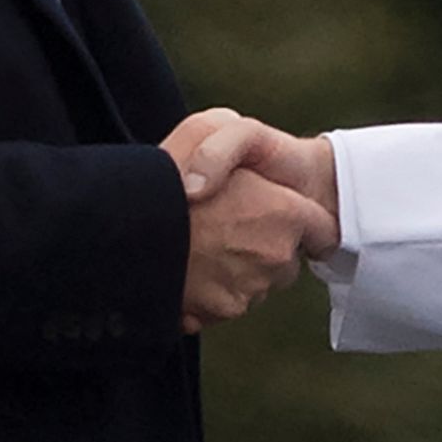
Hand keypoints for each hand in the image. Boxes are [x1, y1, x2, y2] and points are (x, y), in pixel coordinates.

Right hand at [163, 110, 335, 332]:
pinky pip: (227, 302)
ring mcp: (249, 289)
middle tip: (228, 225)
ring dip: (239, 268)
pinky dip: (212, 290)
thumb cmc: (167, 174)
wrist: (121, 229)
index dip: (301, 219)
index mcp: (283, 213)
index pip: (320, 227)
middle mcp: (274, 256)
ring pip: (258, 283)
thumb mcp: (208, 128)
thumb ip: (247, 150)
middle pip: (287, 259)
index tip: (283, 216)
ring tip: (202, 244)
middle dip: (266, 245)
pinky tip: (189, 266)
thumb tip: (259, 183)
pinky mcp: (220, 313)